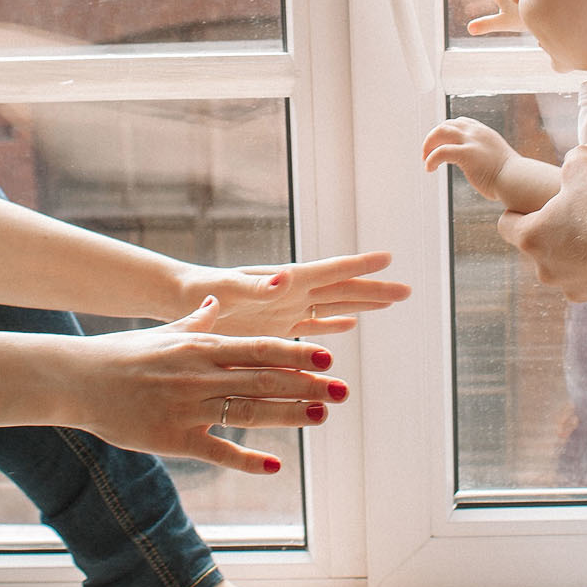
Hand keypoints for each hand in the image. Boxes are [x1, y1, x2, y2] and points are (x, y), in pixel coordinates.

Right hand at [76, 321, 348, 473]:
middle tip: (342, 390)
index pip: (259, 348)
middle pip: (263, 379)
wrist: (77, 379)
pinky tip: (275, 465)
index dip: (297, 352)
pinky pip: (217, 450)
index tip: (328, 356)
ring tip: (322, 416)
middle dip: (307, 384)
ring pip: (248, 411)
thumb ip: (195, 321)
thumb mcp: (163, 332)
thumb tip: (214, 301)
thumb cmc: (120, 353)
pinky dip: (247, 459)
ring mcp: (188, 407)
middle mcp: (200, 374)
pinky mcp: (173, 438)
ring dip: (288, 414)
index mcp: (201, 346)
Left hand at [175, 252, 409, 337]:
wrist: (179, 300)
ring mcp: (285, 309)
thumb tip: (285, 279)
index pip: (330, 271)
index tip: (389, 259)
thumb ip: (256, 286)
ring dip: (361, 305)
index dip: (359, 267)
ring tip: (390, 301)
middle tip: (407, 290)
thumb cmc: (200, 290)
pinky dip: (332, 325)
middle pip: (341, 290)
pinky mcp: (275, 327)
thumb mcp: (227, 289)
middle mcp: (290, 292)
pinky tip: (349, 325)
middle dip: (373, 290)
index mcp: (284, 280)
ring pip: (333, 306)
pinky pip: (312, 326)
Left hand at [420, 117, 514, 201]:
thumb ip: (486, 157)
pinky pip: (440, 152)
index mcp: (484, 133)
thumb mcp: (497, 159)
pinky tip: (429, 169)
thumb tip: (481, 169)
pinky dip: (431, 159)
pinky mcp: (466, 153)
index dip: (446, 132)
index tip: (439, 145)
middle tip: (427, 153)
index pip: (460, 122)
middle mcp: (476, 132)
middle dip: (433, 137)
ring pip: (440, 132)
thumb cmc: (511, 177)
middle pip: (446, 124)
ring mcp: (471, 141)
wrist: (518, 180)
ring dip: (428, 145)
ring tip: (425, 160)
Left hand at [497, 146, 586, 303]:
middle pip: (538, 246)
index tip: (536, 203)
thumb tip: (578, 155)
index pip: (506, 224)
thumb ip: (574, 158)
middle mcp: (544, 268)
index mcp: (531, 236)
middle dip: (553, 230)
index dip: (519, 209)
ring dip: (576, 251)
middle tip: (577, 214)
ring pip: (565, 266)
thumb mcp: (585, 167)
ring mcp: (570, 286)